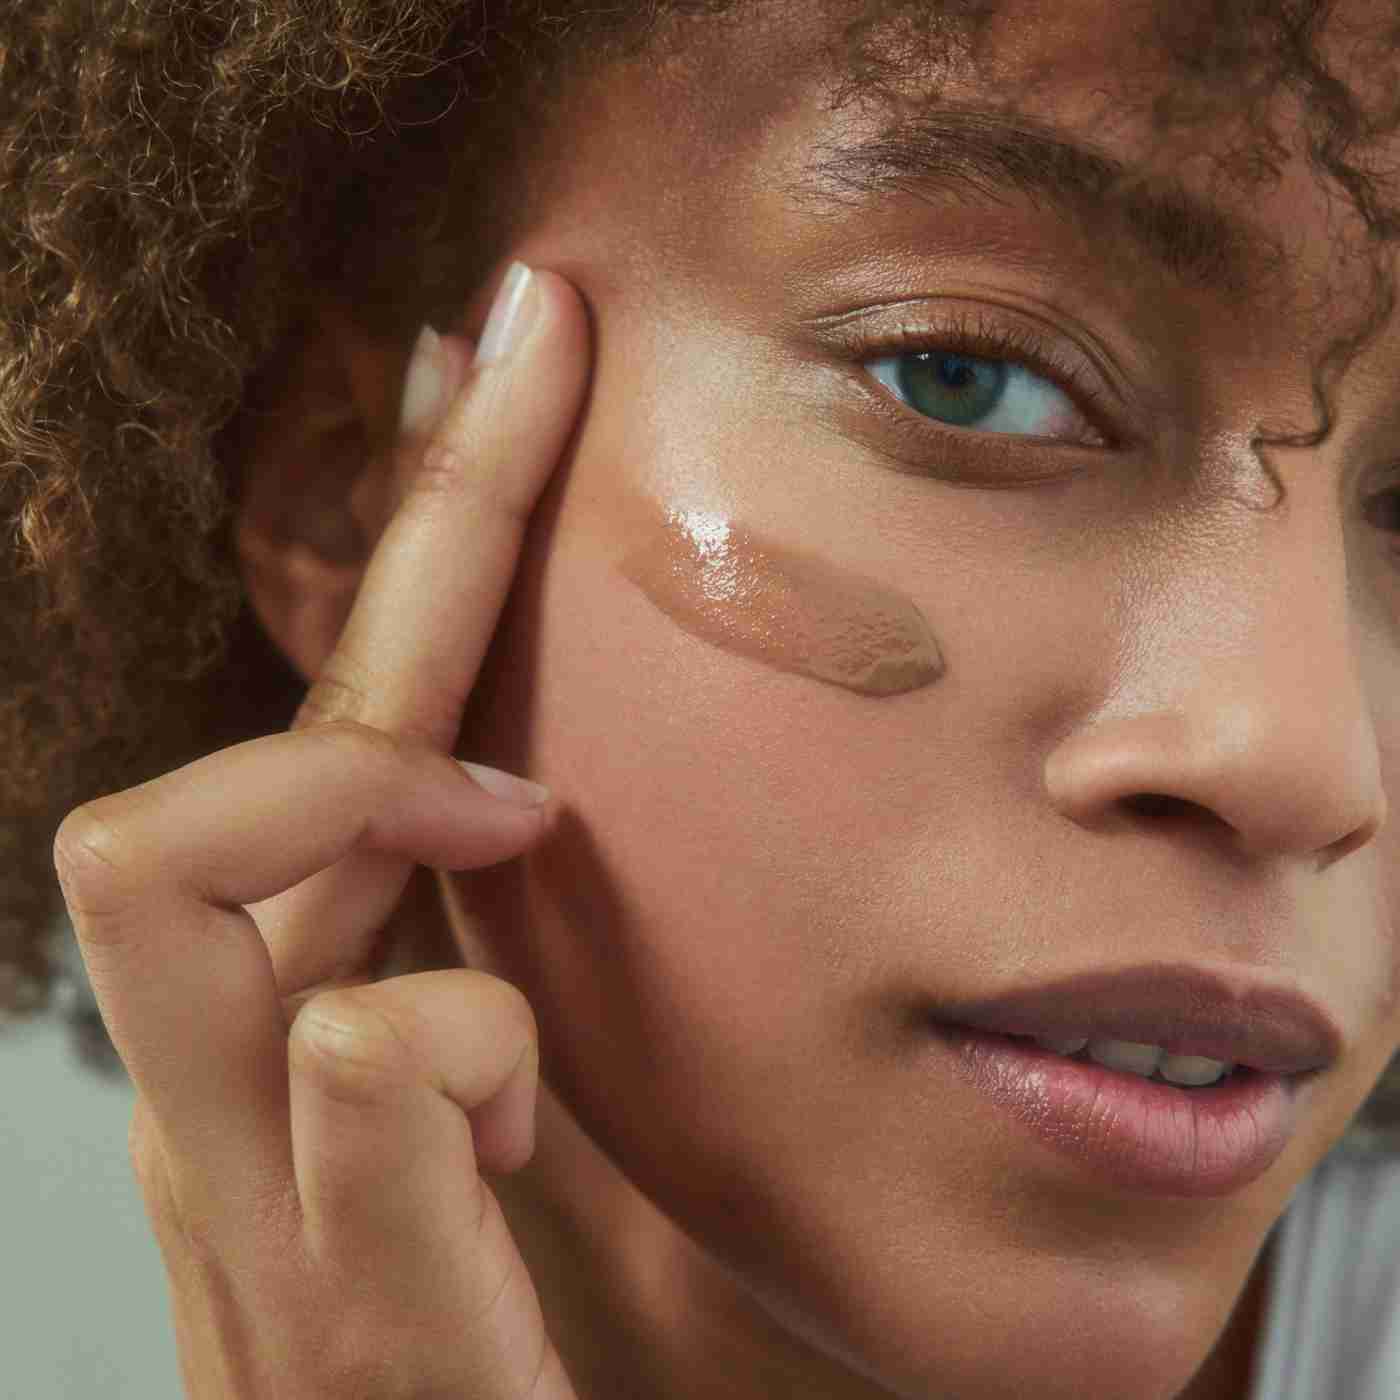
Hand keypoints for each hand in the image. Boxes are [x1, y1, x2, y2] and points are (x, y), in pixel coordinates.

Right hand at [53, 264, 589, 1398]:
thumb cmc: (520, 1335)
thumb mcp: (511, 1103)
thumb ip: (489, 959)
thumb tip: (530, 790)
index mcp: (300, 1000)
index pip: (348, 704)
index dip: (430, 505)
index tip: (514, 339)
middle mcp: (224, 1069)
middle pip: (256, 725)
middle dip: (418, 520)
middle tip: (524, 365)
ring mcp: (238, 1184)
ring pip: (182, 857)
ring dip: (371, 807)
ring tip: (503, 880)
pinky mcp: (324, 1311)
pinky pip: (362, 1051)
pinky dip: (466, 1048)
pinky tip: (517, 1137)